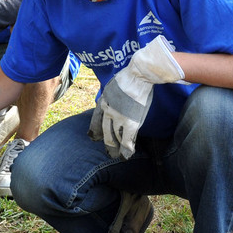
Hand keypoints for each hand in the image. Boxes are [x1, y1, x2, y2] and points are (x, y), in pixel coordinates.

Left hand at [88, 37, 183, 158]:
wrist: (138, 76)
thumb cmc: (129, 77)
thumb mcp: (113, 85)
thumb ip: (110, 95)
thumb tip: (109, 100)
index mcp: (103, 102)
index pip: (97, 119)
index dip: (96, 130)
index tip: (94, 137)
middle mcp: (108, 112)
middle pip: (105, 131)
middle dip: (106, 142)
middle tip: (107, 151)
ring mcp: (119, 118)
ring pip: (115, 137)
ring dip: (115, 148)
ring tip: (115, 156)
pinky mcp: (130, 123)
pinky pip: (127, 139)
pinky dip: (127, 149)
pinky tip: (126, 155)